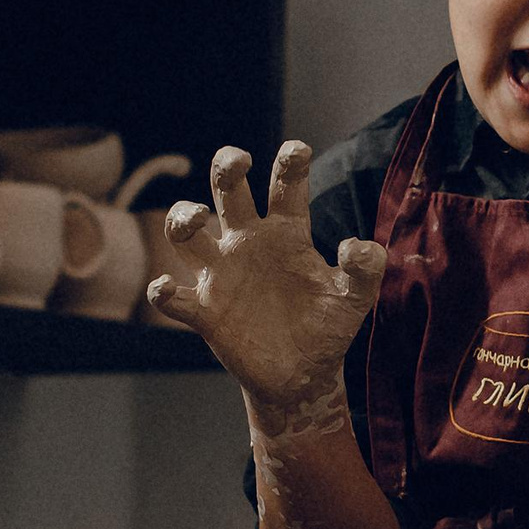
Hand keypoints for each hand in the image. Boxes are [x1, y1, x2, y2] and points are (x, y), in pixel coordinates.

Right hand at [146, 142, 387, 415]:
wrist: (303, 377)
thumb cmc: (328, 328)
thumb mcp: (354, 298)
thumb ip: (364, 269)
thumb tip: (354, 245)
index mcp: (286, 233)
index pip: (284, 187)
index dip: (289, 163)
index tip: (297, 151)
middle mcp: (248, 244)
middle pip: (227, 192)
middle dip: (227, 168)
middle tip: (237, 160)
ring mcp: (222, 275)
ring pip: (186, 234)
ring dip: (182, 218)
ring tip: (196, 219)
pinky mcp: (205, 311)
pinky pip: (173, 297)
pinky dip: (163, 291)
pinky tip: (167, 288)